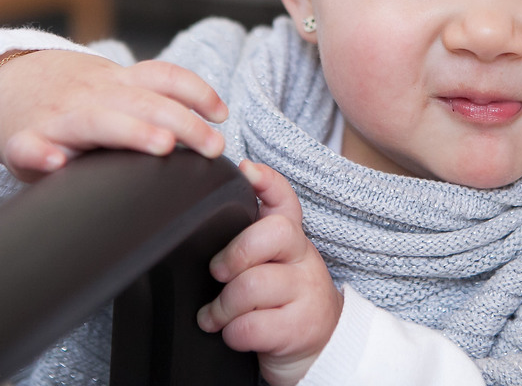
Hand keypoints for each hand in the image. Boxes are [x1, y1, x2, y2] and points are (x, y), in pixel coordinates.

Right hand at [0, 50, 227, 181]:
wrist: (2, 89)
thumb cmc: (74, 101)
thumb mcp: (114, 91)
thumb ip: (152, 104)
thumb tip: (207, 133)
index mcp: (118, 83)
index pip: (164, 77)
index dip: (197, 91)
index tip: (222, 114)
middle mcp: (93, 95)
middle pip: (144, 102)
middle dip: (183, 123)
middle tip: (213, 147)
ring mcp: (58, 117)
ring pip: (98, 120)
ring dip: (132, 131)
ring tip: (162, 145)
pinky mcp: (23, 141)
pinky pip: (28, 147)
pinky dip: (40, 153)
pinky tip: (55, 162)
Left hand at [197, 161, 342, 385]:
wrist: (318, 350)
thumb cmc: (280, 303)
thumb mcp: (270, 266)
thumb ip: (248, 242)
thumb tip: (203, 219)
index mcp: (292, 240)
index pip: (285, 201)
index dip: (268, 181)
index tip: (246, 170)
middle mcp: (303, 259)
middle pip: (271, 235)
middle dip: (234, 254)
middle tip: (218, 273)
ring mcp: (305, 293)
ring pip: (251, 286)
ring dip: (222, 307)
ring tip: (216, 316)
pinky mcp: (299, 328)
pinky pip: (251, 326)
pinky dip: (232, 334)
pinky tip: (233, 334)